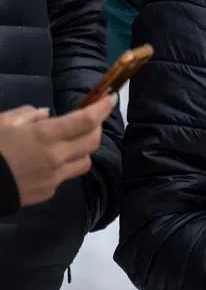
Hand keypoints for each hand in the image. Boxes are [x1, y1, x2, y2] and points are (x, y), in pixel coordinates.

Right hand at [0, 94, 115, 207]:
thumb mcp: (3, 122)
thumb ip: (28, 115)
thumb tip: (45, 114)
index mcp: (46, 136)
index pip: (86, 120)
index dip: (102, 108)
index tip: (111, 97)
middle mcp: (56, 157)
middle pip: (93, 141)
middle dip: (96, 127)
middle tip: (89, 119)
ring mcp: (54, 177)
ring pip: (85, 161)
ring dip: (84, 149)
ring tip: (71, 141)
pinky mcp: (47, 192)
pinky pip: (66, 176)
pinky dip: (65, 165)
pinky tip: (50, 161)